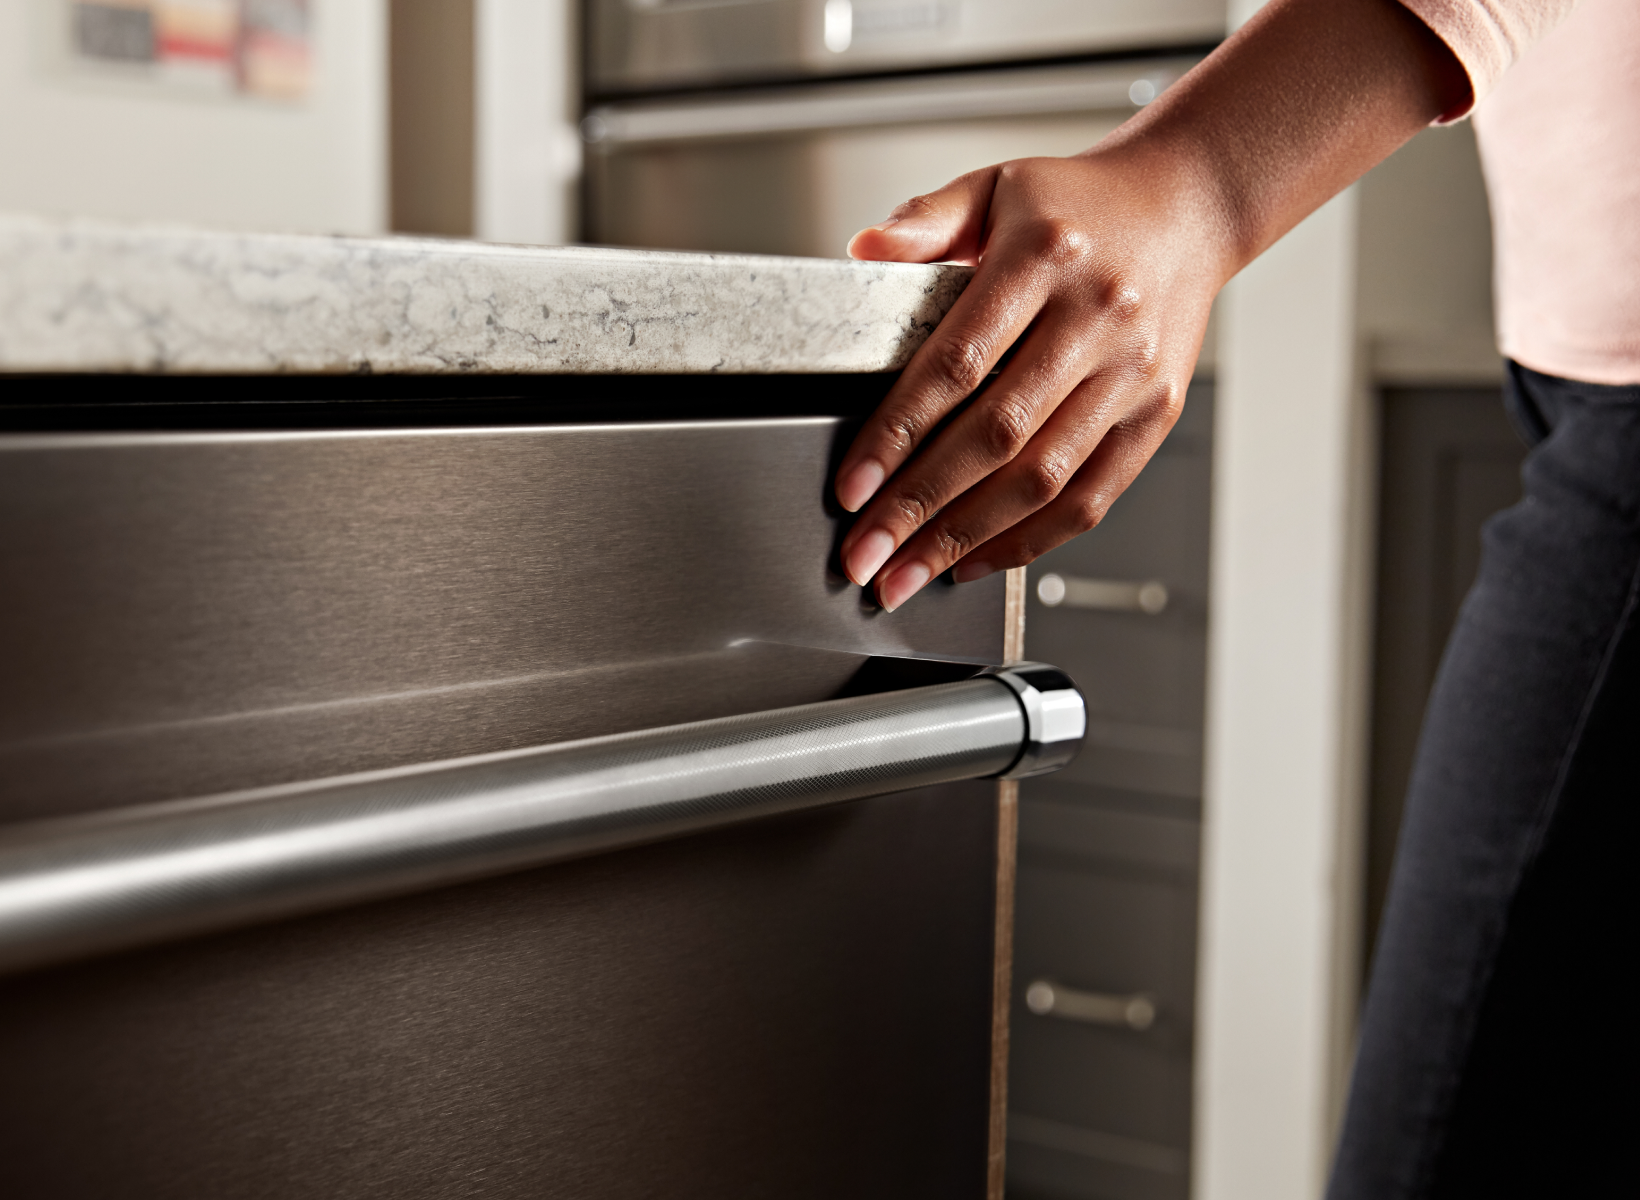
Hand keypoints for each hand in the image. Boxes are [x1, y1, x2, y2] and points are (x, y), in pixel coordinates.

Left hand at [835, 146, 1224, 610]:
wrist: (1185, 208)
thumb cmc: (1077, 207)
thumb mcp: (994, 186)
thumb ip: (925, 219)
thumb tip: (863, 250)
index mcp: (1044, 257)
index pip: (956, 363)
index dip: (898, 434)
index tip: (852, 487)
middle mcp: (1096, 318)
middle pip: (996, 435)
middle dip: (919, 506)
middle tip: (863, 556)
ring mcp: (1133, 374)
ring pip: (1042, 478)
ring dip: (965, 537)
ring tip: (906, 575)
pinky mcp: (1155, 415)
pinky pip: (1090, 496)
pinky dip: (1029, 539)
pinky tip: (974, 560)